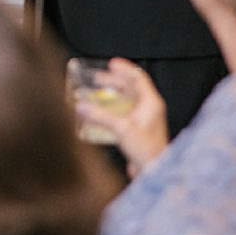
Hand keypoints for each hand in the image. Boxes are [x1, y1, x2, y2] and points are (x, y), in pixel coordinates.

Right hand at [75, 57, 168, 173]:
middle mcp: (149, 109)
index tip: (111, 63)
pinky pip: (124, 112)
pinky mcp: (138, 130)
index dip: (124, 68)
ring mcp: (145, 120)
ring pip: (128, 99)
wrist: (154, 171)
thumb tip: (81, 106)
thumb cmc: (146, 150)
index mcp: (151, 103)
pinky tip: (101, 112)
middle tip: (98, 77)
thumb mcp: (121, 128)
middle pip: (131, 87)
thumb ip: (100, 116)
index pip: (138, 77)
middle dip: (114, 81)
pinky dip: (113, 107)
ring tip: (98, 91)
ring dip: (113, 94)